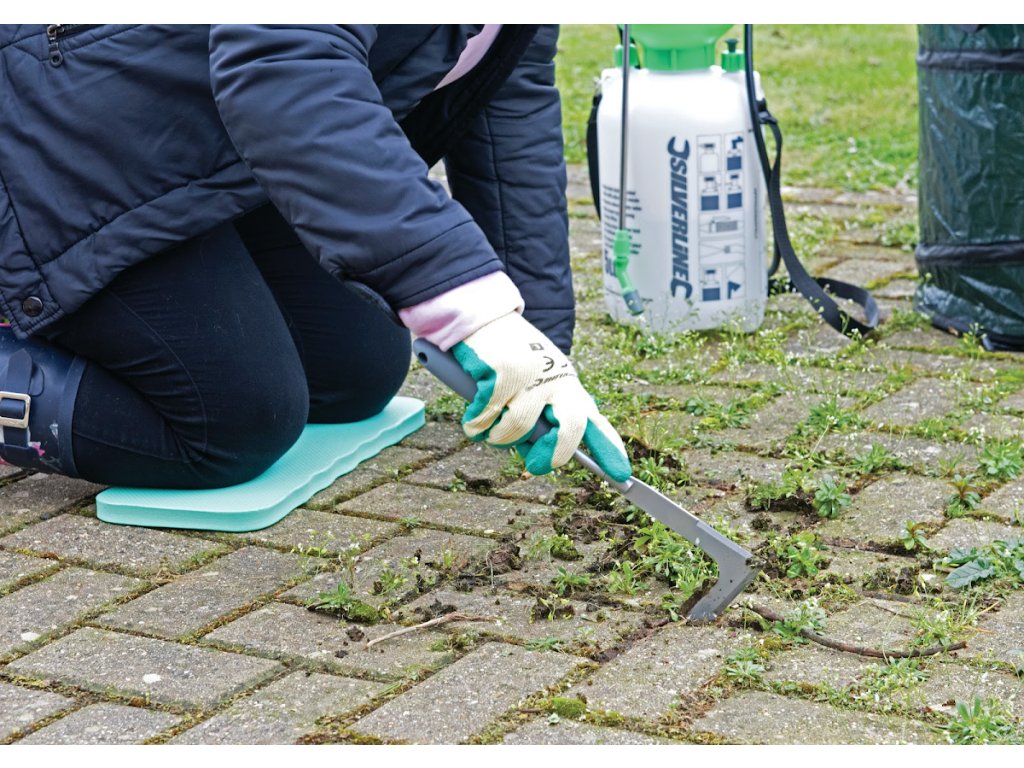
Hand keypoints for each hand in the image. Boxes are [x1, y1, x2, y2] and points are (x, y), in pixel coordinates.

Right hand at [452, 312, 631, 481]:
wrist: (485, 317)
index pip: (595, 420)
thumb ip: (543, 416)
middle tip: (537, 465)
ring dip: (498, 437)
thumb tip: (536, 454)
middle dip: (554, 453)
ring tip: (486, 431)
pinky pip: (488, 415)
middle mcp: (556, 380)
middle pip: (570, 427)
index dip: (610, 449)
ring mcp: (532, 376)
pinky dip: (477, 423)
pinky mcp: (504, 371)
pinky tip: (473, 418)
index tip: (622, 475)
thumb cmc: (511, 357)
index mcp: (568, 386)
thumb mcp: (538, 383)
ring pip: (519, 427)